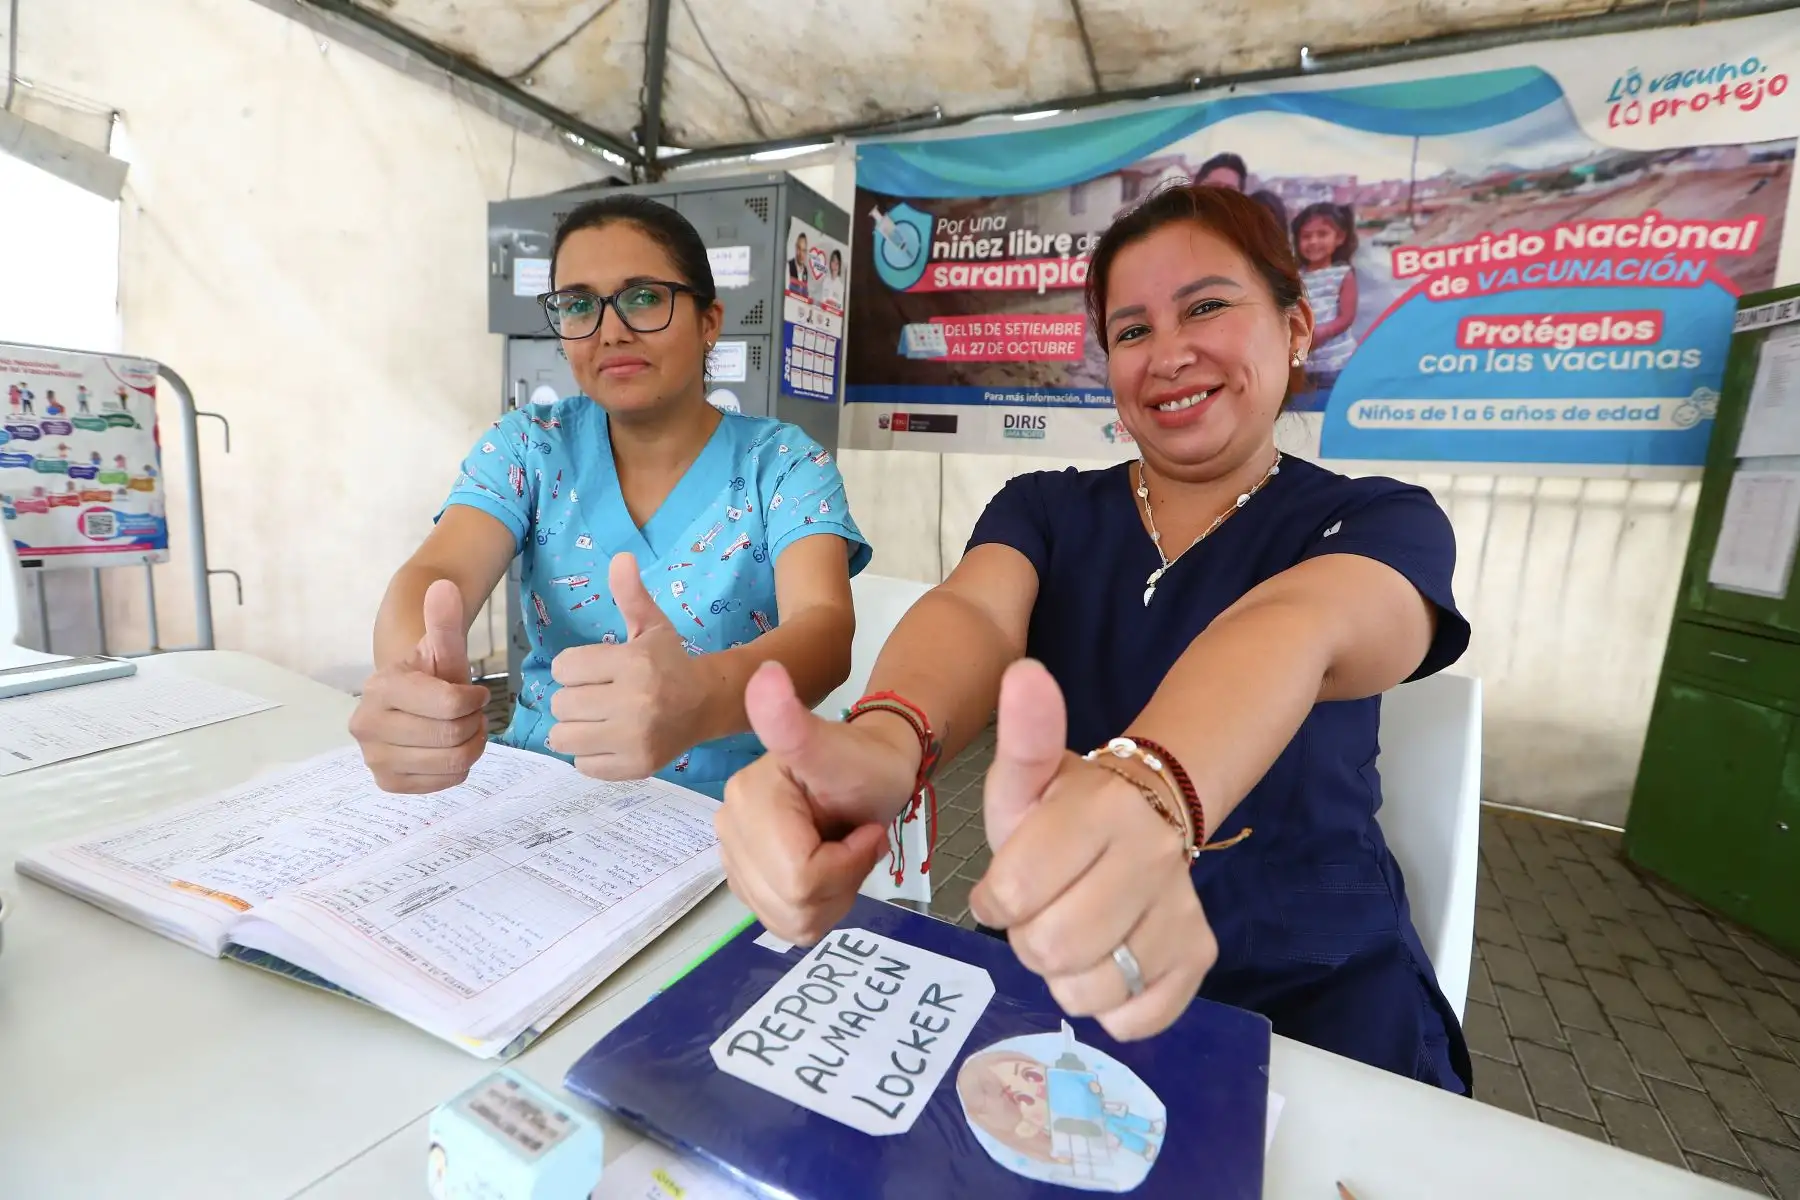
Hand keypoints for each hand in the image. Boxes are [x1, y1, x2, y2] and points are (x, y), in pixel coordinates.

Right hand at [350, 579, 491, 792]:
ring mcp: (374, 758)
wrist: (409, 702)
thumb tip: (443, 587)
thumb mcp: (440, 647)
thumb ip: (443, 621)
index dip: (473, 699)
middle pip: (453, 735)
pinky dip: (459, 767)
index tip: (471, 692)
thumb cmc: (429, 675)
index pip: (450, 705)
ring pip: (453, 762)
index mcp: (382, 687)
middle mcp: (367, 725)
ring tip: (462, 729)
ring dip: (472, 745)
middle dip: (474, 723)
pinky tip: (448, 749)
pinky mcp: (387, 783)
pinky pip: (447, 782)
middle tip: (469, 713)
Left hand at [548, 553, 709, 779]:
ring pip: (563, 737)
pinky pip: (582, 765)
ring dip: (575, 728)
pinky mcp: (635, 766)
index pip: (564, 668)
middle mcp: (634, 702)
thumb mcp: (652, 626)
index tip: (596, 670)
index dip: (575, 668)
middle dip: (574, 698)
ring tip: (597, 720)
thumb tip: (621, 557)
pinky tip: (610, 739)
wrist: (708, 704)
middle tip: (599, 696)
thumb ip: (631, 595)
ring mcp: (635, 738)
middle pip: (561, 704)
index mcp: (633, 663)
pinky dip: (590, 754)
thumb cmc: (671, 663)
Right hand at [715, 661, 923, 944]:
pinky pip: (783, 922)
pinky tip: (829, 872)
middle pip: (793, 901)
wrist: (870, 774)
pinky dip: (818, 907)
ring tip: (844, 853)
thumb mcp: (838, 748)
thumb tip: (765, 673)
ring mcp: (734, 855)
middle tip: (857, 840)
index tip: (863, 828)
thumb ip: (795, 724)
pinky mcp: (745, 878)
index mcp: (747, 798)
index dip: (845, 863)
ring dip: (832, 896)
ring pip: (788, 919)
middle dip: (840, 881)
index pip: (800, 875)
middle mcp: (729, 826)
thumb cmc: (864, 763)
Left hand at [969, 660, 1217, 1040]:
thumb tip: (1023, 672)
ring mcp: (1181, 910)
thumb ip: (1023, 735)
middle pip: (1047, 948)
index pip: (1011, 894)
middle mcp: (1151, 857)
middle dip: (1027, 937)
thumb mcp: (1031, 773)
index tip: (1007, 884)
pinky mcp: (1199, 956)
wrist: (1151, 810)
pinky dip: (1110, 1006)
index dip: (995, 899)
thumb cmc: (1068, 804)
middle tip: (1041, 909)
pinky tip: (1109, 961)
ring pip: (1087, 990)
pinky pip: (1135, 1019)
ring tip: (1073, 933)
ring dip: (1064, 974)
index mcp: (1101, 809)